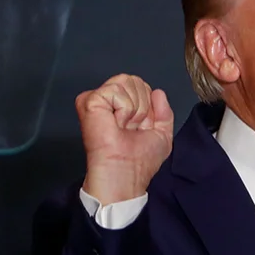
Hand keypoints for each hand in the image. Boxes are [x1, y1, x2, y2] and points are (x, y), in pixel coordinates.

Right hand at [77, 74, 174, 203]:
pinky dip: (124, 108)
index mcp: (123, 108)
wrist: (125, 173)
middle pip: (135, 80)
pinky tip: (116, 124)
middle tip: (131, 128)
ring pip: (127, 81)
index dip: (149, 107)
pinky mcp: (89, 100)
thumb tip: (158, 92)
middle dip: (142, 106)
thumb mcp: (162, 135)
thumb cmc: (140, 161)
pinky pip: (117, 89)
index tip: (141, 128)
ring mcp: (98, 99)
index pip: (142, 87)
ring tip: (123, 127)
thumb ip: (164, 113)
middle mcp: (109, 101)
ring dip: (134, 109)